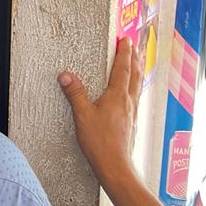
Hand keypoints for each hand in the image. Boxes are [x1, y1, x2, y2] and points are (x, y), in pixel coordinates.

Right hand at [58, 38, 140, 184]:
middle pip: (135, 74)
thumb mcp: (82, 115)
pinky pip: (136, 97)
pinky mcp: (131, 122)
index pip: (122, 68)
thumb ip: (75, 93)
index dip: (124, 52)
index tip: (125, 40)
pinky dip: (135, 87)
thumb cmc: (100, 142)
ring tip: (137, 64)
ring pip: (138, 86)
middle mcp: (129, 102)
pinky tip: (131, 92)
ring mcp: (132, 112)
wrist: (115, 165)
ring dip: (138, 71)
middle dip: (135, 58)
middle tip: (135, 46)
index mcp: (118, 96)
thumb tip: (66, 75)